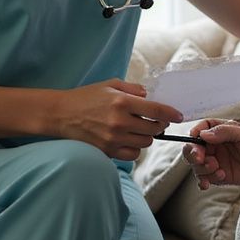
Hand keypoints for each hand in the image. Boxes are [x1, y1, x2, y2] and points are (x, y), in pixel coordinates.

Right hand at [53, 80, 182, 159]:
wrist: (61, 114)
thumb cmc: (86, 97)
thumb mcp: (110, 85)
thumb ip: (133, 89)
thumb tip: (150, 96)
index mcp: (122, 102)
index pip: (156, 110)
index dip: (171, 114)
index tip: (178, 115)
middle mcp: (119, 122)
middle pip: (154, 129)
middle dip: (159, 125)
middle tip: (155, 120)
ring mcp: (113, 138)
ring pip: (145, 142)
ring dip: (147, 136)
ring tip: (139, 128)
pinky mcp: (107, 151)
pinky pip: (133, 154)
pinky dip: (135, 147)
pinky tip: (129, 139)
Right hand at [184, 120, 239, 191]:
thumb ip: (225, 132)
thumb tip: (204, 134)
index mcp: (219, 130)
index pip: (200, 128)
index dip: (194, 132)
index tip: (195, 138)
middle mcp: (213, 145)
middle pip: (192, 147)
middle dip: (193, 153)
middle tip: (201, 159)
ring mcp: (213, 160)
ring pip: (195, 164)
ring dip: (202, 168)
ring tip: (218, 169)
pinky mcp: (215, 175)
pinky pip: (202, 178)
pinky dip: (203, 181)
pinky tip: (213, 181)